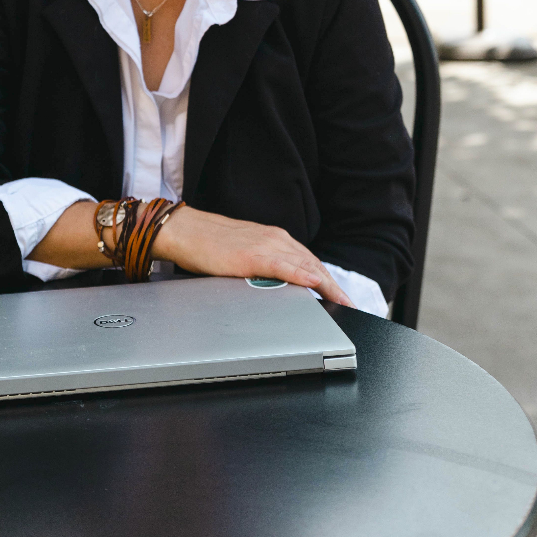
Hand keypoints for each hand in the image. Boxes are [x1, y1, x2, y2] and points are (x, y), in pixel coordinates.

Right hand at [154, 206, 353, 306]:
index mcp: (274, 238)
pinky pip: (282, 265)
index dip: (328, 279)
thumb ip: (265, 266)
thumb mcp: (245, 254)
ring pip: (303, 264)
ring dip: (326, 283)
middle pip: (312, 263)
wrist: (186, 231)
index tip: (342, 296)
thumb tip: (280, 285)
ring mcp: (264, 245)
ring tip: (342, 301)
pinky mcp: (251, 255)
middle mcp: (275, 238)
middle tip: (350, 305)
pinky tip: (313, 282)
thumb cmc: (210, 243)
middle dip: (333, 285)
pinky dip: (300, 273)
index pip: (308, 260)